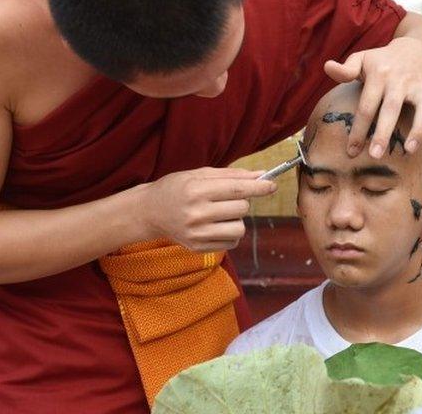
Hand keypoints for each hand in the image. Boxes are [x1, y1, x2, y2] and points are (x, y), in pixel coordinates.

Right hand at [140, 167, 275, 251]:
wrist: (149, 212)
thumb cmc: (176, 188)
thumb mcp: (199, 174)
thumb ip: (231, 175)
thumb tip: (262, 176)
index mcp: (196, 191)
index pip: (237, 189)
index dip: (258, 187)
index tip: (272, 185)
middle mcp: (196, 213)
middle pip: (241, 208)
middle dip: (243, 201)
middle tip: (229, 198)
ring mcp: (197, 233)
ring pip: (239, 228)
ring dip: (238, 219)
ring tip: (223, 213)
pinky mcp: (198, 247)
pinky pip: (231, 242)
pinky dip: (230, 233)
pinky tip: (216, 225)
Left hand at [324, 37, 421, 157]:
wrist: (415, 49)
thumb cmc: (382, 61)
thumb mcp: (362, 59)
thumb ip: (345, 68)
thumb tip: (327, 67)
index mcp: (380, 75)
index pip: (367, 106)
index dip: (358, 129)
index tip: (351, 151)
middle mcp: (402, 82)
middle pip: (392, 109)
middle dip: (383, 132)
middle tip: (375, 155)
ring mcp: (421, 89)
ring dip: (419, 129)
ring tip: (411, 150)